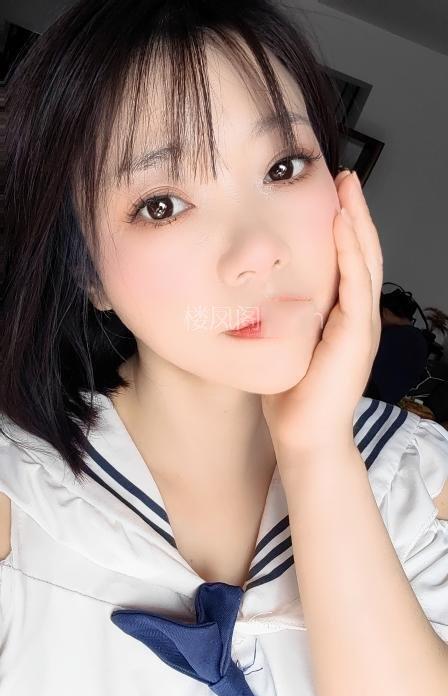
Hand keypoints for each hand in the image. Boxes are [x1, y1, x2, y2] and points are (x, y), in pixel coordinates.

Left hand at [261, 170, 382, 457]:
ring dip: (357, 223)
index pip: (348, 262)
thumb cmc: (292, 396)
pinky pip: (356, 285)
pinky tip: (342, 226)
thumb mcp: (286, 346)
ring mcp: (361, 326)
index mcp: (342, 317)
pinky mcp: (356, 336)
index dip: (343, 228)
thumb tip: (257, 296)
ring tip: (348, 189)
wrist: (305, 437)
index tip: (330, 196)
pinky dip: (351, 252)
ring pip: (365, 262)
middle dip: (355, 213)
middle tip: (345, 178)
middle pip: (363, 253)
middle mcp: (357, 316)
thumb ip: (283, 319)